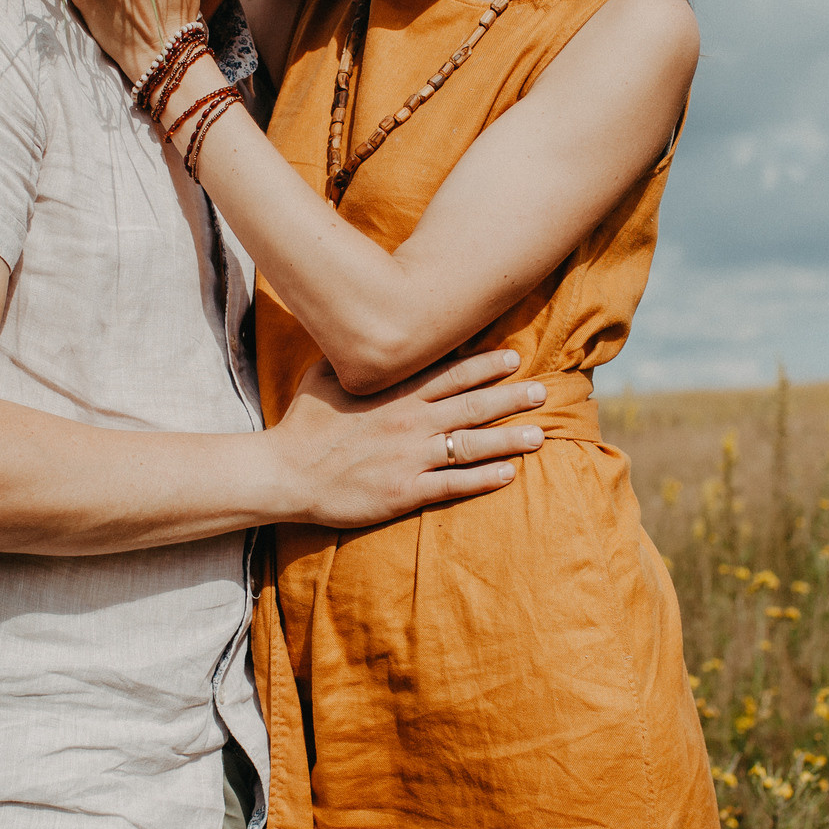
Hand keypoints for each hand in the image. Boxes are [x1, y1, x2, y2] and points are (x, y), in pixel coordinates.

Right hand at [267, 350, 546, 527]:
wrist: (285, 472)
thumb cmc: (303, 423)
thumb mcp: (324, 376)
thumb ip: (355, 360)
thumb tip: (363, 337)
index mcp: (393, 393)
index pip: (450, 374)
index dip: (486, 365)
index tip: (513, 358)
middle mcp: (410, 421)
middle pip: (472, 405)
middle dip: (511, 397)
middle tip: (543, 392)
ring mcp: (410, 457)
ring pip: (471, 445)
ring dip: (508, 439)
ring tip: (539, 435)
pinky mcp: (405, 491)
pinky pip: (453, 484)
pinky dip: (483, 479)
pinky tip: (509, 475)